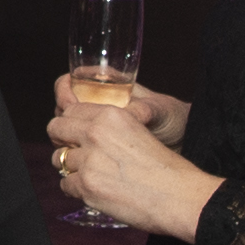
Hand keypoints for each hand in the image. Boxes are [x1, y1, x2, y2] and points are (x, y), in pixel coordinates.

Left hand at [45, 95, 221, 241]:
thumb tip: (83, 135)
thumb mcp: (138, 132)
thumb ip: (110, 129)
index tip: (74, 135)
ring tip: (91, 176)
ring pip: (59, 159)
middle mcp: (96, 133)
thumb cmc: (165, 169)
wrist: (179, 196)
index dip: (70, 124)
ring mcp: (89, 160)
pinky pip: (65, 185)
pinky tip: (94, 191)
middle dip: (61, 141)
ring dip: (71, 168)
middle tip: (72, 153)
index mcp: (111, 114)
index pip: (71, 111)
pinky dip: (76, 190)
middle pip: (56, 129)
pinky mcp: (87, 186)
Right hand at [50, 69, 185, 145]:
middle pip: (63, 109)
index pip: (69, 82)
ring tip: (78, 149)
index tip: (71, 102)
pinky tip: (85, 162)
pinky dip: (76, 154)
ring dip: (67, 139)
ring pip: (67, 131)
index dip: (64, 91)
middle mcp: (97, 104)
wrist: (182, 140)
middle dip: (62, 120)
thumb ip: (143, 110)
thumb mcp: (159, 110)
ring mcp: (96, 125)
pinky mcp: (99, 145)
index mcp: (106, 86)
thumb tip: (131, 113)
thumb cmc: (172, 117)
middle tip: (71, 131)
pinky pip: (78, 148)